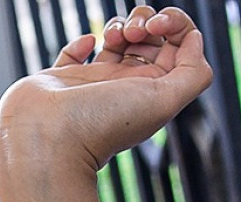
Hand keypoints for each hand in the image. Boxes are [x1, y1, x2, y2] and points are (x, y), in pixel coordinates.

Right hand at [0, 6, 212, 171]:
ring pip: (118, 39)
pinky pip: (76, 52)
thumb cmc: (101, 124)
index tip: (157, 26)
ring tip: (110, 37)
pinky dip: (81, 41)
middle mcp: (127, 87)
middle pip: (150, 40)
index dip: (175, 26)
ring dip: (118, 25)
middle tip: (134, 32)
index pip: (179, 48)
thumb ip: (193, 73)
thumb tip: (195, 40)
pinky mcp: (62, 80)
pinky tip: (84, 46)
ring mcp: (94, 83)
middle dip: (145, 21)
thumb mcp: (164, 101)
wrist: (45, 141)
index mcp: (153, 92)